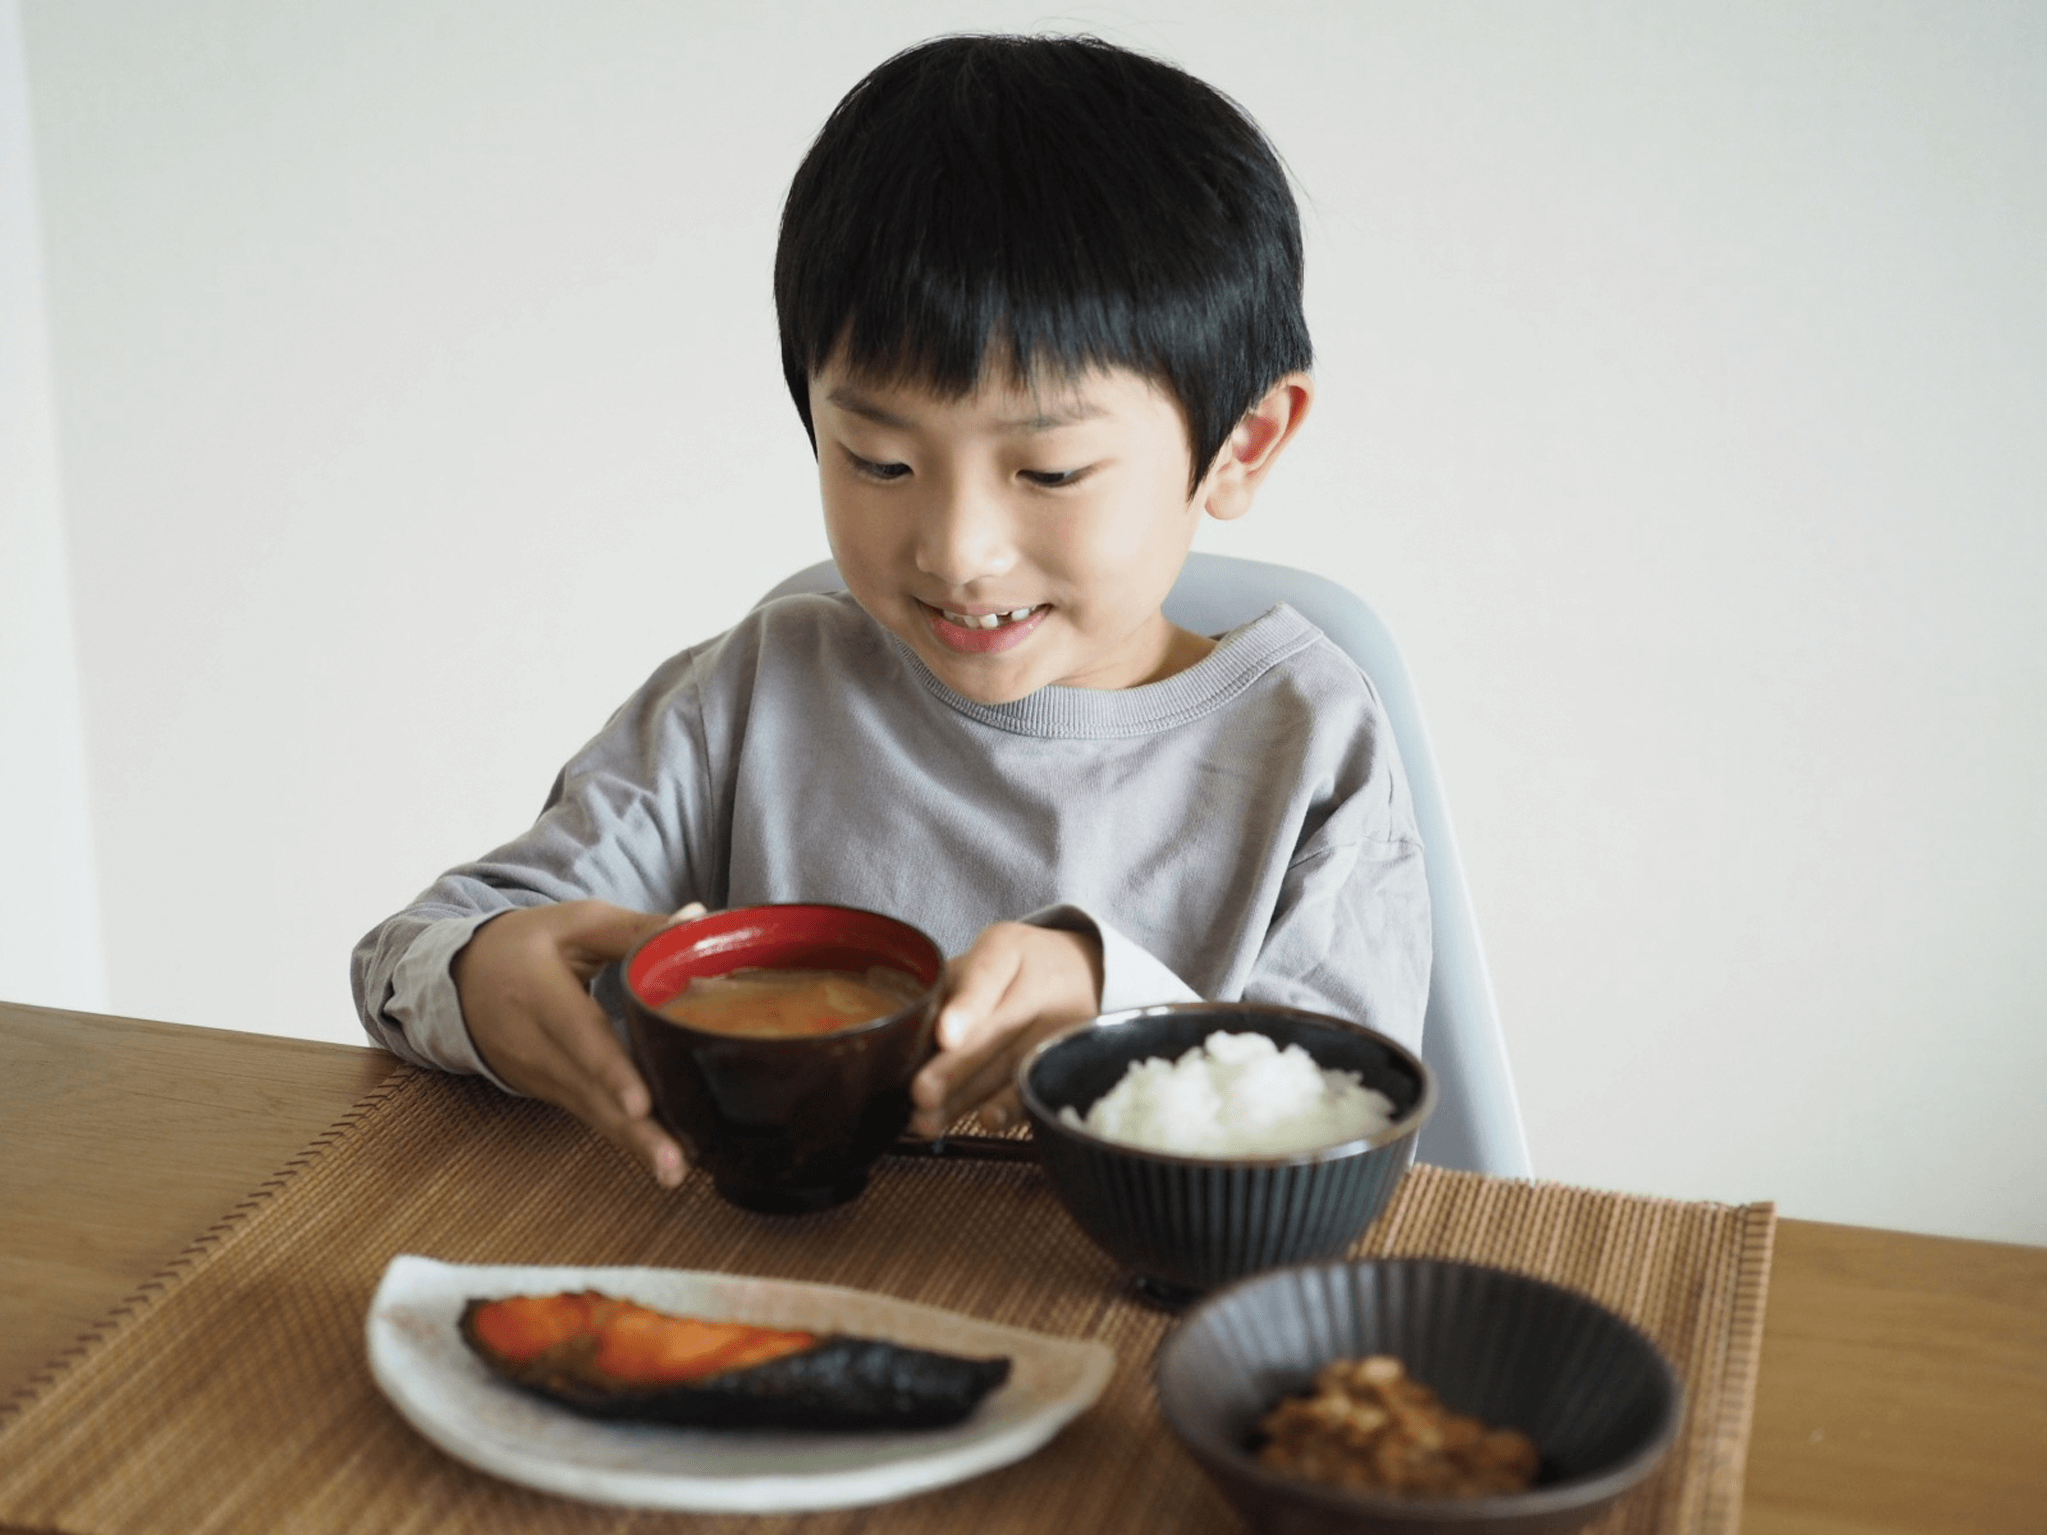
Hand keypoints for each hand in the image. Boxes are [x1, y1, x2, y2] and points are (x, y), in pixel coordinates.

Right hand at [454, 899, 691, 1185]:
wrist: (461, 980)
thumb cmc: (527, 945)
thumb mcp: (574, 923)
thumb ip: (634, 928)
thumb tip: (697, 921)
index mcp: (539, 992)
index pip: (578, 1036)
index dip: (610, 1071)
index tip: (639, 1105)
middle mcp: (534, 1044)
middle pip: (588, 1091)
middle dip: (631, 1130)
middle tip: (674, 1164)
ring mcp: (539, 1075)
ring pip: (590, 1112)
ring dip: (632, 1145)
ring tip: (674, 1171)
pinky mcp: (549, 1091)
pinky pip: (589, 1113)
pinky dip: (622, 1135)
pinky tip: (660, 1155)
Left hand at [909, 922, 1103, 1136]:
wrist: (1081, 971)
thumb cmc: (1014, 969)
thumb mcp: (984, 958)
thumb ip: (951, 989)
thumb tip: (902, 1032)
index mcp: (1008, 949)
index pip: (987, 975)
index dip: (967, 1007)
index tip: (945, 1035)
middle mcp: (1040, 983)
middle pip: (997, 1029)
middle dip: (957, 1065)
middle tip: (921, 1092)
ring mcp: (1062, 1022)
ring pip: (1011, 1064)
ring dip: (969, 1095)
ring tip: (930, 1118)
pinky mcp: (1073, 1056)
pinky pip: (1038, 1083)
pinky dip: (1012, 1106)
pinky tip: (986, 1119)